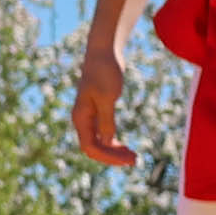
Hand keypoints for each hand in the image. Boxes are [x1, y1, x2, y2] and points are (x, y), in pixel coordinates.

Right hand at [72, 51, 136, 167]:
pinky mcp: (97, 111)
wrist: (104, 54)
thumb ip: (106, 120)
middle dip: (112, 157)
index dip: (108, 157)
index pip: (91, 147)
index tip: (128, 160)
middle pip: (94, 148)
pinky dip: (113, 142)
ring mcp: (89, 116)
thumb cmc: (105, 73)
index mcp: (80, 118)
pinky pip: (102, 134)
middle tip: (135, 161)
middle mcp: (82, 120)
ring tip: (132, 156)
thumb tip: (107, 141)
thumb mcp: (107, 97)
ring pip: (98, 142)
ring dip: (113, 151)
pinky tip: (123, 145)